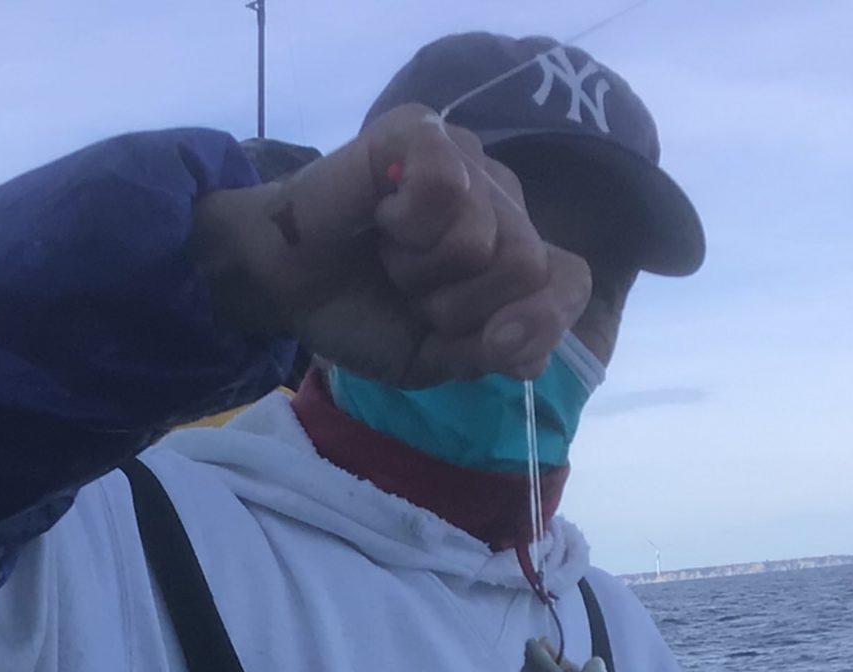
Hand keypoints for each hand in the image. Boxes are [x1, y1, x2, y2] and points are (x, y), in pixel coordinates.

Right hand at [190, 104, 589, 387]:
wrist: (283, 284)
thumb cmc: (361, 312)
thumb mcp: (436, 358)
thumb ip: (493, 353)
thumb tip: (527, 348)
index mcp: (513, 252)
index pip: (570, 281)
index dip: (538, 322)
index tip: (485, 343)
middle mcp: (501, 200)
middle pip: (526, 268)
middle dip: (457, 305)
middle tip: (410, 292)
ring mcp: (467, 160)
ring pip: (484, 238)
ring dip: (421, 269)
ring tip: (388, 254)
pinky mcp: (423, 131)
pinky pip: (444, 187)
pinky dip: (404, 223)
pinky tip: (379, 214)